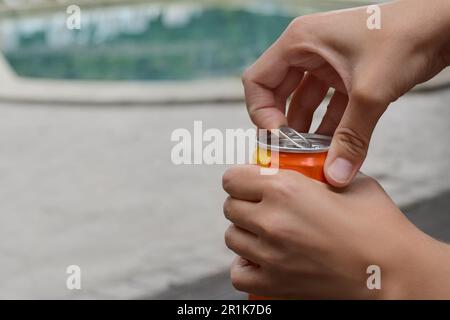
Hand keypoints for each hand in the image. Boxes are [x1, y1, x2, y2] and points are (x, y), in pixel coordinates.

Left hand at [222, 165, 449, 298]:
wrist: (395, 273)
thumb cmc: (378, 226)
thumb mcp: (348, 183)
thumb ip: (317, 172)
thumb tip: (301, 169)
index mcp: (285, 189)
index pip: (232, 178)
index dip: (241, 178)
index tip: (252, 182)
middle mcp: (271, 220)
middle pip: (230, 207)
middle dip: (244, 203)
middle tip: (264, 206)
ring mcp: (270, 255)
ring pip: (232, 237)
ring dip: (246, 232)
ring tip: (267, 232)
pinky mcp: (275, 283)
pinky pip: (239, 273)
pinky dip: (246, 265)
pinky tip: (263, 258)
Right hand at [242, 0, 449, 186]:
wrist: (445, 22)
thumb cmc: (406, 36)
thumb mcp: (371, 92)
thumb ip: (351, 138)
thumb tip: (335, 177)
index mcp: (299, 42)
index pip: (257, 81)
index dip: (261, 114)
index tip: (279, 139)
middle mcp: (306, 50)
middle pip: (276, 95)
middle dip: (284, 126)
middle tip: (291, 153)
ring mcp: (325, 62)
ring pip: (302, 102)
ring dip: (306, 130)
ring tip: (311, 157)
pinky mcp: (344, 74)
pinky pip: (327, 104)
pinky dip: (328, 125)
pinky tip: (332, 149)